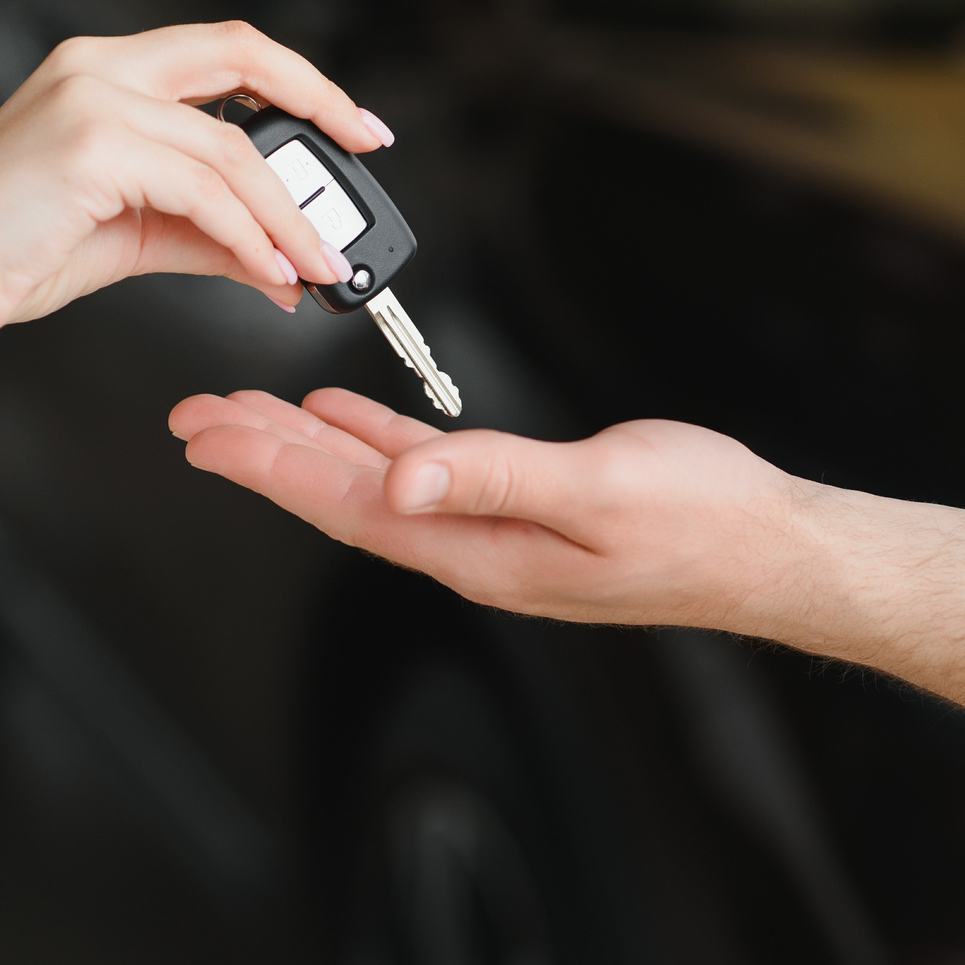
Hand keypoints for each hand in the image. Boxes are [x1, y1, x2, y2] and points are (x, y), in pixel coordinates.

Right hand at [0, 22, 394, 330]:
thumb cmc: (19, 248)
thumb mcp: (137, 233)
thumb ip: (212, 233)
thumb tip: (286, 261)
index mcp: (107, 70)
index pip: (226, 50)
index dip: (300, 79)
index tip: (352, 122)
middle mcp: (100, 67)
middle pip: (241, 59)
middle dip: (319, 106)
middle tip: (366, 153)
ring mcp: (93, 98)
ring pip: (228, 149)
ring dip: (287, 214)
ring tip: (319, 263)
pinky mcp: (91, 145)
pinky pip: (202, 191)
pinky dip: (249, 236)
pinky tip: (271, 270)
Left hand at [168, 387, 964, 752]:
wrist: (768, 547)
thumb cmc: (701, 523)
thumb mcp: (600, 490)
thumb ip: (497, 480)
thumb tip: (404, 478)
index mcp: (479, 550)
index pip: (349, 504)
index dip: (272, 468)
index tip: (208, 435)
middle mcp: (471, 547)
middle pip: (342, 495)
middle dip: (263, 454)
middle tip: (195, 419)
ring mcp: (492, 529)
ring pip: (374, 478)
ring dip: (307, 445)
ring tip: (246, 413)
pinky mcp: (519, 503)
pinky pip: (425, 466)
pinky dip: (377, 436)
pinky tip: (345, 416)